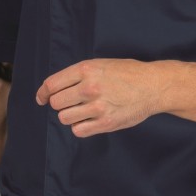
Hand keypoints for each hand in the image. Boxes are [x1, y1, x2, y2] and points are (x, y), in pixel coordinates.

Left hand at [35, 58, 165, 137]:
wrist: (153, 86)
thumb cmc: (128, 73)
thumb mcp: (101, 64)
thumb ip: (79, 74)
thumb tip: (54, 89)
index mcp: (86, 69)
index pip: (52, 84)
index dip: (43, 93)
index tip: (42, 98)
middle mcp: (89, 87)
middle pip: (56, 103)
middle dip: (59, 103)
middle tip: (71, 102)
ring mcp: (97, 106)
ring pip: (64, 118)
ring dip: (70, 116)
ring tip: (82, 111)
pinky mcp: (105, 123)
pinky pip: (78, 130)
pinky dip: (80, 127)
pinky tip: (89, 120)